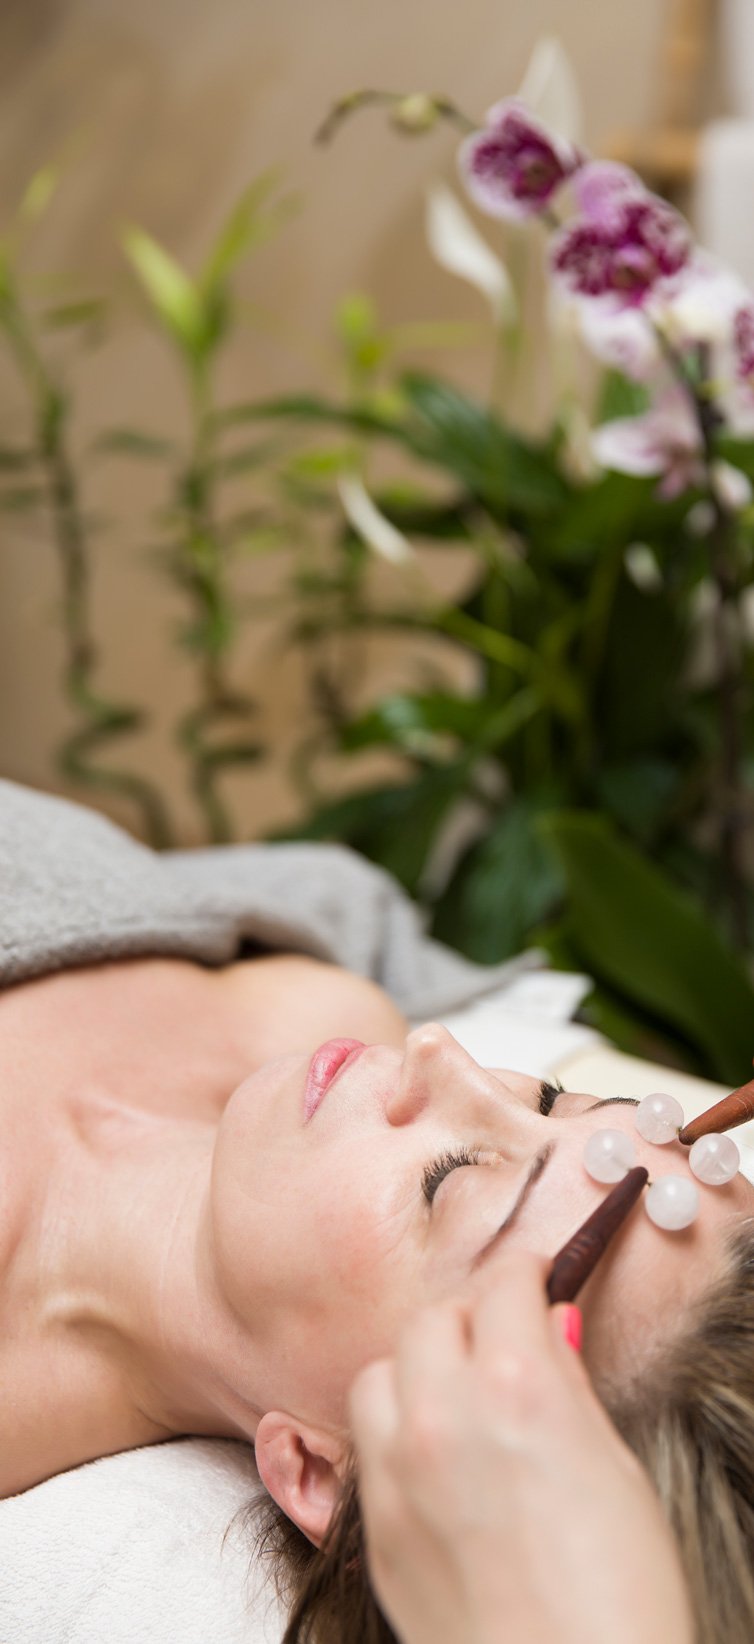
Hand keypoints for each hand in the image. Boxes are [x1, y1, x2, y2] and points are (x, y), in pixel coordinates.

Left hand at [348, 1251, 692, 1643]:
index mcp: (517, 1388)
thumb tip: (549, 1332)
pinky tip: (436, 1458)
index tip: (535, 1280)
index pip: (503, 1285)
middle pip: (431, 1319)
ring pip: (380, 1373)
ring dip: (417, 1369)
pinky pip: (367, 1446)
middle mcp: (442, 1417)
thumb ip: (568, 1387)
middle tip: (502, 1337)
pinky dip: (396, 1432)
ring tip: (457, 1395)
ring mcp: (397, 1474)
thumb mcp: (615, 1469)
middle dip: (470, 1317)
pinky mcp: (374, 1530)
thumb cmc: (618, 1599)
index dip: (525, 1274)